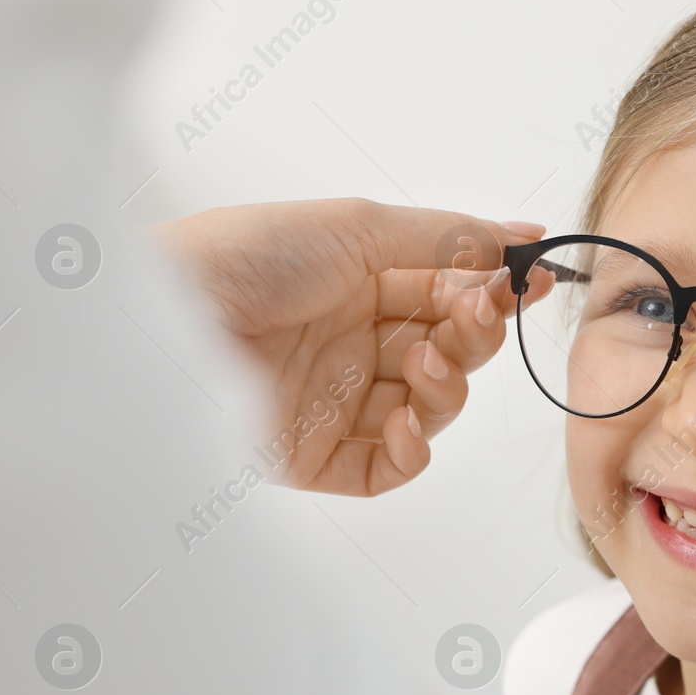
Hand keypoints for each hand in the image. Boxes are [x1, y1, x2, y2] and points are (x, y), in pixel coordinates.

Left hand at [152, 198, 550, 495]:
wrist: (165, 322)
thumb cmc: (248, 257)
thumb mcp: (359, 227)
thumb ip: (449, 238)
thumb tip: (525, 237)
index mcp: (358, 283)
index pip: (447, 296)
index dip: (491, 293)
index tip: (530, 283)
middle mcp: (350, 343)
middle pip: (448, 352)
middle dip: (474, 336)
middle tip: (476, 317)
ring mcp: (335, 403)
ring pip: (429, 410)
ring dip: (446, 388)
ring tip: (425, 364)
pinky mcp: (315, 459)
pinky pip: (388, 467)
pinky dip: (413, 450)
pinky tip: (407, 423)